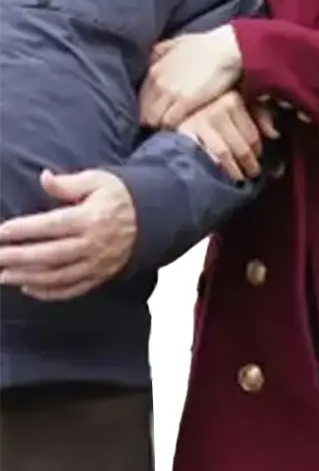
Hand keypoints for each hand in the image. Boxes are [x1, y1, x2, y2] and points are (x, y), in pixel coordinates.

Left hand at [0, 170, 136, 300]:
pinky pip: (72, 289)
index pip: (51, 226)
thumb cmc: (118, 197)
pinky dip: (49, 293)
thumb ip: (68, 183)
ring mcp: (97, 264)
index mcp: (90, 219)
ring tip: (2, 275)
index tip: (0, 232)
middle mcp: (93, 245)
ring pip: (58, 276)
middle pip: (50, 255)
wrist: (151, 218)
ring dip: (28, 278)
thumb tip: (44, 177)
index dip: (24, 230)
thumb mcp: (97, 180)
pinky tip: (28, 288)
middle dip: (18, 257)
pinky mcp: (100, 276)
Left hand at [140, 26, 242, 128]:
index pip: (142, 98)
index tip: (159, 113)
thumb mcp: (176, 42)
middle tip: (167, 124)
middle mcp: (158, 82)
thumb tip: (152, 58)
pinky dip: (174, 127)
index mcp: (154, 70)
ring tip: (175, 128)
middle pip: (146, 112)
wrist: (225, 49)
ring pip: (155, 119)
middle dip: (155, 119)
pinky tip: (183, 127)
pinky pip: (169, 122)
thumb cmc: (205, 45)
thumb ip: (161, 51)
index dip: (149, 108)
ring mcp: (170, 93)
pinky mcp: (185, 102)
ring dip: (163, 125)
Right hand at [180, 92, 279, 181]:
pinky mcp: (185, 132)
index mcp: (233, 100)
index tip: (258, 159)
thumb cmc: (214, 104)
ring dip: (233, 169)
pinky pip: (204, 154)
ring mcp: (201, 121)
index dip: (258, 151)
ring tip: (238, 177)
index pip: (252, 135)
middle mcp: (218, 110)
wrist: (177, 104)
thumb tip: (274, 135)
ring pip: (224, 153)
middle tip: (251, 174)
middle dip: (249, 165)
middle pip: (241, 147)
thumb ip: (261, 115)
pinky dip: (213, 165)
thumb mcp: (240, 102)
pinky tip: (217, 172)